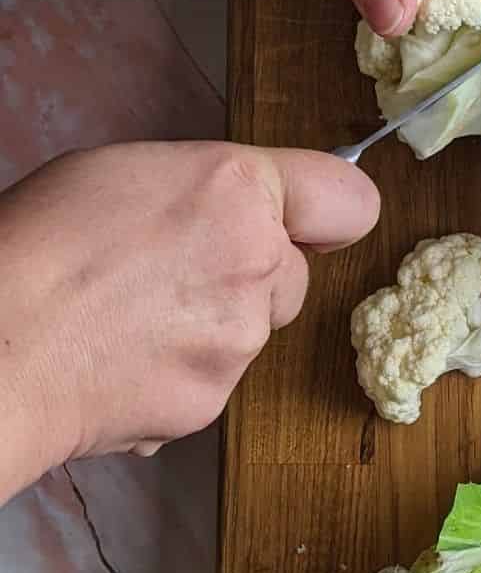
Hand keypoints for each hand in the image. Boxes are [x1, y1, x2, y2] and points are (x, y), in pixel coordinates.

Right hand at [0, 141, 377, 502]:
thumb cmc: (41, 245)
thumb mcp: (128, 172)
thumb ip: (210, 192)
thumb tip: (239, 213)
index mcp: (239, 190)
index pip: (348, 200)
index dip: (324, 214)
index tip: (304, 224)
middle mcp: (257, 262)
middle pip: (292, 272)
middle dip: (250, 276)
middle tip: (171, 275)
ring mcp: (239, 339)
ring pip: (250, 330)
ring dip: (210, 327)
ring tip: (129, 318)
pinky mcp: (212, 400)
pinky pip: (210, 382)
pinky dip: (176, 375)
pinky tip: (119, 360)